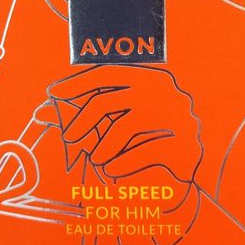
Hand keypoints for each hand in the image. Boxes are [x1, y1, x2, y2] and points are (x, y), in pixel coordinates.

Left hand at [47, 65, 202, 183]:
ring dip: (103, 147)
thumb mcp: (128, 119)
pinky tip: (113, 170)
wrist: (199, 166)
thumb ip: (94, 114)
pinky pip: (143, 153)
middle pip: (110, 100)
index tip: (54, 93)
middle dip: (83, 120)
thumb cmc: (154, 138)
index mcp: (151, 79)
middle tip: (69, 138)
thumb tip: (44, 111)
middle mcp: (165, 93)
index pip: (108, 74)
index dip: (78, 83)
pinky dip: (123, 164)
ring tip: (96, 160)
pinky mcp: (186, 146)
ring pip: (125, 127)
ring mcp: (179, 118)